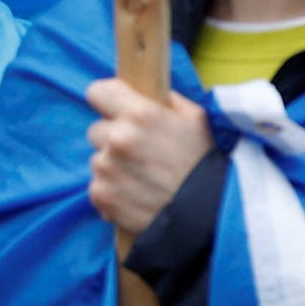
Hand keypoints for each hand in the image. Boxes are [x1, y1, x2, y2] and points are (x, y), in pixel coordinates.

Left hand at [86, 77, 214, 235]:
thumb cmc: (204, 163)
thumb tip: (145, 94)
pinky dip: (112, 190)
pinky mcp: (101, 195)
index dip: (108, 100)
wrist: (207, 213)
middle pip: (97, 130)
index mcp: (140, 114)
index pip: (98, 92)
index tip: (116, 109)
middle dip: (114, 138)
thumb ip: (166, 101)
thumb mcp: (195, 119)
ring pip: (99, 160)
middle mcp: (118, 139)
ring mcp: (107, 169)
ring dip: (114, 166)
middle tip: (141, 152)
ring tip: (143, 178)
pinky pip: (97, 186)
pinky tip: (136, 194)